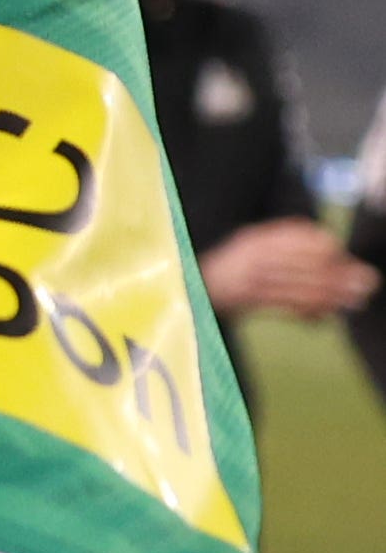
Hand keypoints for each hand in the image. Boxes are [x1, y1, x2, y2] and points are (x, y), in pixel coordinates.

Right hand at [195, 217, 374, 320]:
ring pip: (299, 285)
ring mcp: (247, 277)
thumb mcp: (251, 245)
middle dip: (339, 275)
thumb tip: (331, 245)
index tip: (344, 259)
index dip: (328, 248)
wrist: (185, 290)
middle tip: (367, 282)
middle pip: (305, 262)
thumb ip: (286, 243)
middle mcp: (252, 254)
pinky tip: (324, 316)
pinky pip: (285, 305)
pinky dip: (308, 312)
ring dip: (331, 295)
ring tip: (355, 299)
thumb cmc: (226, 269)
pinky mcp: (245, 299)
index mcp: (257, 237)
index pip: (301, 237)